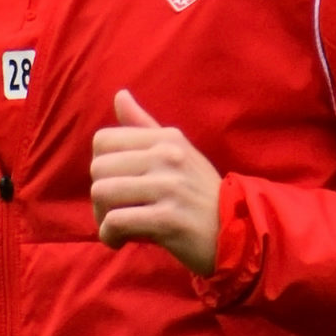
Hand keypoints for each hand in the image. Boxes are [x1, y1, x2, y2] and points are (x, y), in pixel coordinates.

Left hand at [90, 89, 220, 275]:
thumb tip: (119, 94)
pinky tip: (120, 241)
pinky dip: (110, 235)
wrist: (237, 232)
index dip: (101, 166)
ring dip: (102, 217)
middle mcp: (168, 157)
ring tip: (118, 228)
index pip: (103, 140)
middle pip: (99, 168)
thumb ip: (144, 126)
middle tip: (115, 212)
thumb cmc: (200, 193)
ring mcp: (170, 187)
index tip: (116, 186)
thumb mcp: (178, 152)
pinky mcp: (169, 219)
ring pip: (102, 192)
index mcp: (167, 138)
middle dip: (99, 196)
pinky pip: (116, 221)